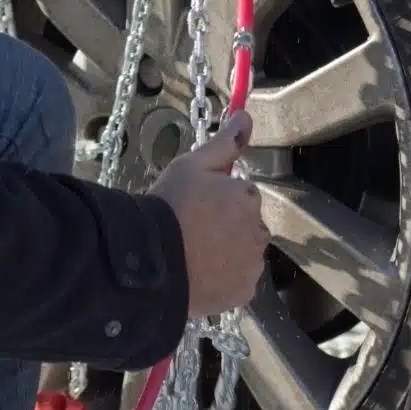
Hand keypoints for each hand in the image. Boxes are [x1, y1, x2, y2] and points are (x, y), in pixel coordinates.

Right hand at [150, 111, 269, 316]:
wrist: (152, 261)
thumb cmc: (169, 206)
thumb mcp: (191, 166)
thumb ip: (224, 143)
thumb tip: (246, 116)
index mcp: (247, 197)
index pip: (241, 195)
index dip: (217, 199)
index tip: (194, 206)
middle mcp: (258, 230)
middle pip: (246, 225)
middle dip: (227, 226)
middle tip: (192, 231)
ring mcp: (252, 265)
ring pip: (244, 254)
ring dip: (228, 253)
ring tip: (193, 254)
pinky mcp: (243, 293)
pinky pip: (238, 282)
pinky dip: (224, 279)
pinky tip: (200, 274)